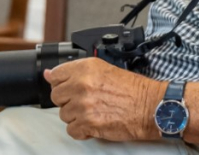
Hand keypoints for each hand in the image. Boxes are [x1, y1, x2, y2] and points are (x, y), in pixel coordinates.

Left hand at [45, 58, 164, 141]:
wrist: (150, 106)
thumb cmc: (132, 89)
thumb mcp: (103, 69)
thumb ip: (74, 72)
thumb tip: (48, 74)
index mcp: (85, 67)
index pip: (55, 75)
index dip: (62, 83)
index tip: (70, 87)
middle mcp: (82, 84)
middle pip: (56, 97)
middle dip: (69, 101)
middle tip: (86, 101)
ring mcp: (83, 104)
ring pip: (64, 115)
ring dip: (76, 116)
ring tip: (94, 111)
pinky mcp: (88, 123)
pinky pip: (72, 130)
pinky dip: (82, 130)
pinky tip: (94, 123)